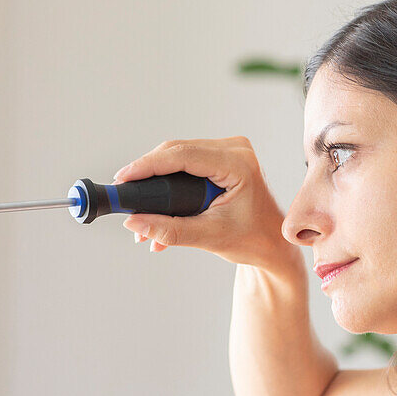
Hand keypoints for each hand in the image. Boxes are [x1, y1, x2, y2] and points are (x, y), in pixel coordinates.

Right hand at [115, 135, 299, 271]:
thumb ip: (170, 230)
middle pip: (176, 152)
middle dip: (148, 178)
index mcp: (239, 163)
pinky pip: (185, 165)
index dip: (148, 165)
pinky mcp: (221, 159)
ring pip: (177, 157)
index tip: (123, 178)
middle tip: (125, 201)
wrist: (273, 246)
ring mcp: (229, 151)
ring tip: (142, 219)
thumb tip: (133, 223)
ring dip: (156, 186)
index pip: (183, 155)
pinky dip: (169, 186)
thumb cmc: (252, 241)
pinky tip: (157, 215)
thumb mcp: (209, 237)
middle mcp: (235, 149)